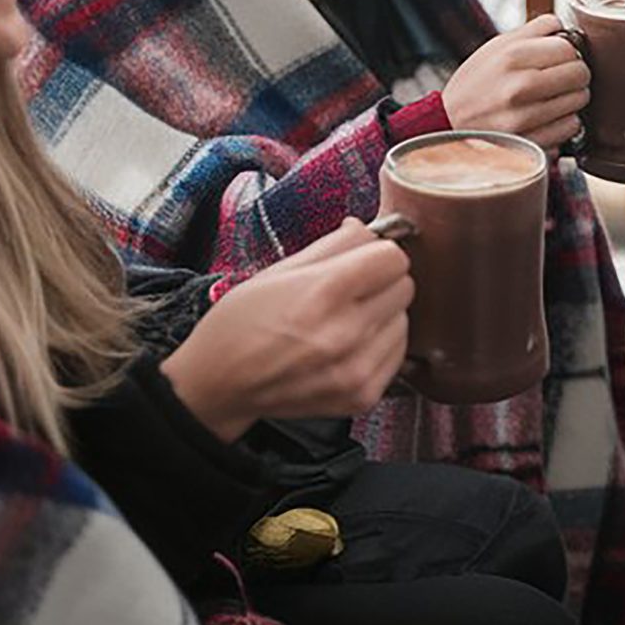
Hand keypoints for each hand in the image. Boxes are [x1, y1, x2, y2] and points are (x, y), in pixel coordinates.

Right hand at [163, 219, 412, 440]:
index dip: (377, 253)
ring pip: (404, 320)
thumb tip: (367, 230)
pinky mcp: (363, 395)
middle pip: (404, 286)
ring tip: (344, 321)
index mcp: (323, 292)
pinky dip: (380, 346)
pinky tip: (349, 346)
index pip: (393, 258)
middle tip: (350, 291)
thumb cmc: (240, 325)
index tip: (363, 259)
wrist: (220, 384)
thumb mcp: (277, 271)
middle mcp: (345, 332)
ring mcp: (356, 368)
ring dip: (382, 315)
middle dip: (380, 282)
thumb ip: (332, 246)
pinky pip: (397, 354)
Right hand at [439, 16, 590, 150]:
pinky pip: (570, 127)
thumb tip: (563, 24)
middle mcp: (518, 87)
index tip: (561, 58)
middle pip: (579, 74)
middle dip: (576, 74)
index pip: (567, 48)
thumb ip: (532, 31)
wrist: (447, 124)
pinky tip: (548, 117)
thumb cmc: (475, 83)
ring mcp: (525, 118)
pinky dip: (565, 122)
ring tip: (553, 97)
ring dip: (572, 98)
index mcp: (511, 57)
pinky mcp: (530, 142)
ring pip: (579, 101)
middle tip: (563, 77)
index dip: (569, 52)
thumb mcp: (495, 47)